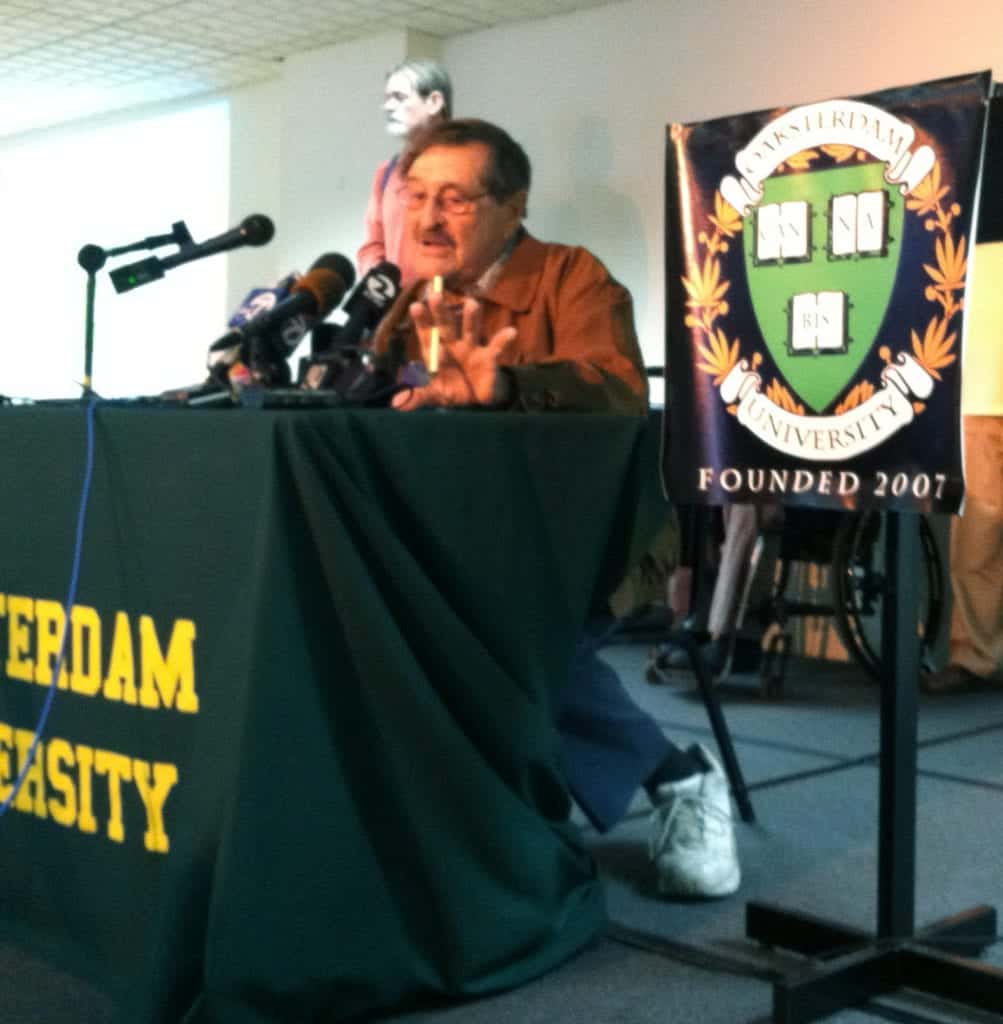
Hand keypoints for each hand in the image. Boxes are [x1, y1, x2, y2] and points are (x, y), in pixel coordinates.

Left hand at [392, 294, 516, 409]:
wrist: (475, 399)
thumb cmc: (451, 390)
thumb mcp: (433, 394)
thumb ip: (416, 396)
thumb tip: (396, 405)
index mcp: (436, 351)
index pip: (426, 333)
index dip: (422, 321)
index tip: (416, 306)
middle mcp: (453, 344)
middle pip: (446, 325)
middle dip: (441, 312)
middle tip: (436, 295)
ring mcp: (471, 348)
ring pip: (470, 329)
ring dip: (471, 318)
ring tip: (472, 304)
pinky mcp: (488, 357)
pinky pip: (496, 347)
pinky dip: (504, 340)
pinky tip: (510, 332)